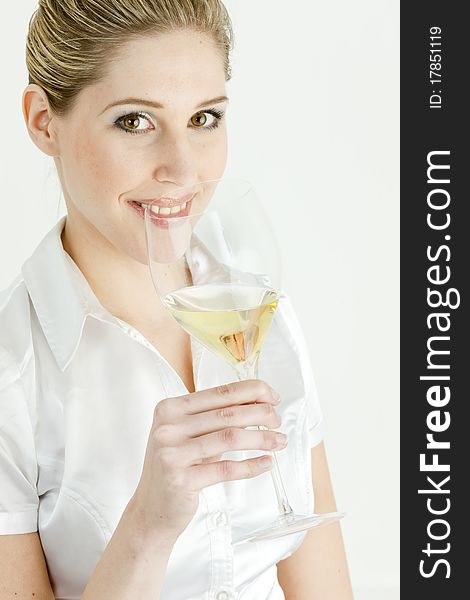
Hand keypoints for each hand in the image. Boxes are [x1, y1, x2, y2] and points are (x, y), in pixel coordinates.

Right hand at [130, 379, 286, 537]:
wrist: (151, 509)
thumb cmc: (176, 467)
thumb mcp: (190, 435)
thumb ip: (216, 418)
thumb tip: (259, 404)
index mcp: (171, 408)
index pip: (220, 393)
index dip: (252, 392)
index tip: (273, 396)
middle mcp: (168, 427)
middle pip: (228, 414)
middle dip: (261, 414)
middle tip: (278, 420)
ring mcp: (171, 453)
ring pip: (230, 438)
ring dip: (262, 438)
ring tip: (279, 440)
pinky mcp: (180, 479)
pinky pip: (226, 469)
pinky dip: (251, 466)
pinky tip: (266, 463)